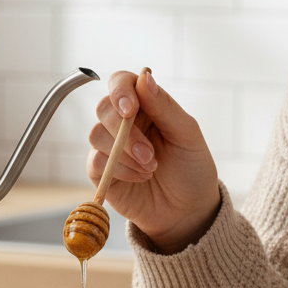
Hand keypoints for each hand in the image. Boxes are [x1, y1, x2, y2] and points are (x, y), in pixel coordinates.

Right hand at [86, 69, 220, 253]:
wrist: (187, 211)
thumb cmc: (191, 169)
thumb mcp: (187, 135)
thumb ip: (165, 106)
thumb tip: (145, 77)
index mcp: (145, 105)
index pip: (121, 82)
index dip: (120, 90)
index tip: (131, 109)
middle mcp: (123, 122)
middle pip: (104, 107)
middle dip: (126, 132)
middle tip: (150, 155)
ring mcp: (110, 146)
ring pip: (96, 134)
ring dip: (125, 153)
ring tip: (151, 168)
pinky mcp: (101, 171)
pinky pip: (96, 162)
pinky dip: (120, 170)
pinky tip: (140, 178)